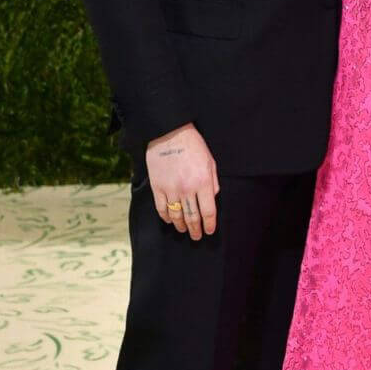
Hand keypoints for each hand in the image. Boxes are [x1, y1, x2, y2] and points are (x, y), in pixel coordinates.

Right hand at [146, 123, 218, 240]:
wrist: (169, 133)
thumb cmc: (193, 146)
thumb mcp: (210, 162)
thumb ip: (213, 183)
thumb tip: (213, 199)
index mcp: (203, 183)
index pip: (208, 212)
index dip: (210, 224)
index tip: (210, 231)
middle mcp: (187, 189)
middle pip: (193, 217)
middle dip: (196, 229)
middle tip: (197, 236)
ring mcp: (171, 189)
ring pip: (177, 215)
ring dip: (181, 226)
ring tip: (184, 230)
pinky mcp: (157, 187)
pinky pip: (161, 208)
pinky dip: (166, 217)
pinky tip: (170, 221)